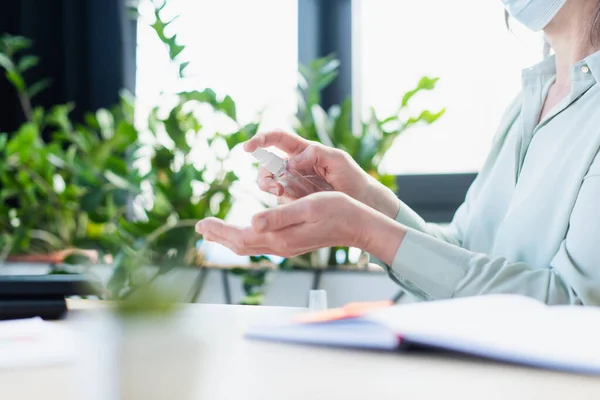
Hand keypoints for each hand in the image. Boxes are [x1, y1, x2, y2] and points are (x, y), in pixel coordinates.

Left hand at [195, 192, 405, 262]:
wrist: (358, 225)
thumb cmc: (337, 211)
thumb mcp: (308, 207)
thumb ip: (279, 216)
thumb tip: (252, 222)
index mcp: (281, 237)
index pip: (241, 236)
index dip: (219, 231)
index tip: (201, 223)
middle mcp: (281, 246)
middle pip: (241, 245)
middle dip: (219, 236)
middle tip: (200, 227)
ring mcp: (287, 246)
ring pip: (250, 246)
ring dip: (230, 238)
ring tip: (215, 229)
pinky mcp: (292, 243)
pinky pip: (261, 244)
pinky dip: (245, 237)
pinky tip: (244, 230)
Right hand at [244, 131, 399, 218]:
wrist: (361, 203)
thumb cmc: (352, 177)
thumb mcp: (338, 160)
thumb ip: (316, 154)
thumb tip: (292, 160)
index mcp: (303, 150)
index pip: (277, 139)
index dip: (261, 140)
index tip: (248, 147)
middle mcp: (293, 166)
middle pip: (267, 165)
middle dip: (264, 174)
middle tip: (274, 186)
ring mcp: (292, 184)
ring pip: (269, 183)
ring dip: (269, 188)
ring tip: (281, 193)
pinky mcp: (294, 200)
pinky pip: (280, 200)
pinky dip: (281, 202)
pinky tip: (292, 206)